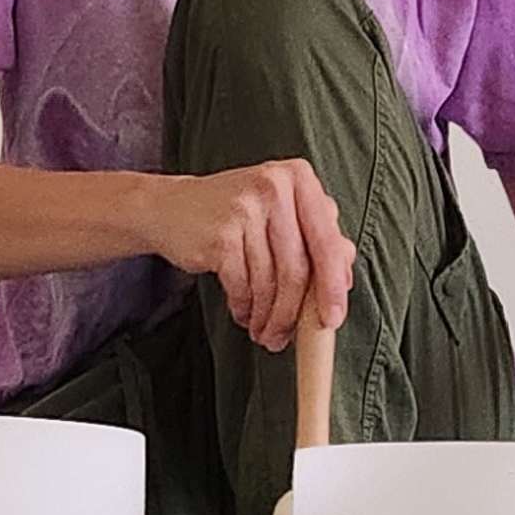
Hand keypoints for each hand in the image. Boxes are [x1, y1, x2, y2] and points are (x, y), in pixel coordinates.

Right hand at [156, 157, 353, 347]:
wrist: (169, 206)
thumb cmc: (236, 214)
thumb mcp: (281, 213)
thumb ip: (317, 236)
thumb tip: (345, 278)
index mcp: (299, 177)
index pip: (327, 241)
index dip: (332, 286)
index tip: (332, 320)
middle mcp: (275, 186)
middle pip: (298, 267)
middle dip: (295, 313)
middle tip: (288, 337)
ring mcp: (245, 208)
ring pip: (270, 282)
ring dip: (268, 317)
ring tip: (264, 332)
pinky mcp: (220, 234)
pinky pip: (242, 286)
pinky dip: (244, 308)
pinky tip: (243, 314)